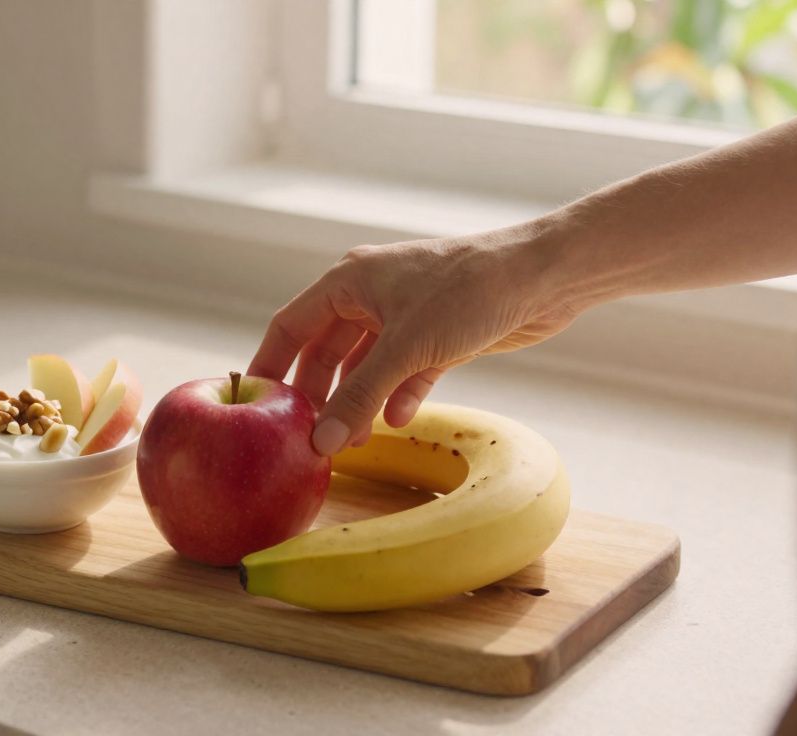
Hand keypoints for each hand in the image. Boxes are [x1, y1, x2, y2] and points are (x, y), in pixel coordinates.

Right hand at [247, 228, 579, 455]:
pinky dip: (397, 396)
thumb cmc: (469, 292)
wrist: (543, 277)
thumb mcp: (406, 349)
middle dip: (319, 395)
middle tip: (305, 436)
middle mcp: (370, 295)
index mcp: (349, 282)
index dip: (269, 366)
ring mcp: (404, 316)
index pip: (290, 326)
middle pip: (326, 352)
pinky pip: (403, 373)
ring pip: (365, 367)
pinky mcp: (437, 337)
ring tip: (351, 442)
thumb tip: (319, 442)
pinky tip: (397, 421)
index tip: (252, 406)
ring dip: (358, 402)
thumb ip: (359, 397)